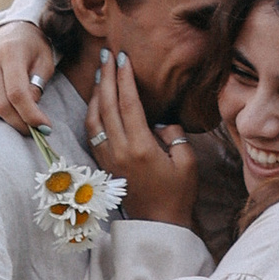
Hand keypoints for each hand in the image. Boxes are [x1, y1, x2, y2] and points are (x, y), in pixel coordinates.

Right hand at [0, 23, 53, 131]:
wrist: (12, 29)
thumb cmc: (33, 48)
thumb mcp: (45, 63)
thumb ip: (37, 86)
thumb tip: (29, 112)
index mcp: (10, 51)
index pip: (17, 93)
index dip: (30, 114)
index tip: (44, 128)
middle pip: (1, 105)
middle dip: (19, 122)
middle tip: (33, 130)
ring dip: (5, 117)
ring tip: (19, 112)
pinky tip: (4, 99)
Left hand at [84, 50, 200, 226]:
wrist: (158, 224)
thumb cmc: (177, 194)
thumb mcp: (187, 163)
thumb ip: (174, 136)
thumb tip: (160, 121)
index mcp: (140, 148)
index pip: (128, 104)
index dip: (125, 78)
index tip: (124, 58)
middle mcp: (119, 151)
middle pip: (107, 106)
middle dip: (107, 77)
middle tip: (107, 54)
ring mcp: (108, 158)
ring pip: (94, 118)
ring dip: (96, 93)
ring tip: (101, 73)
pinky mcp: (104, 165)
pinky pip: (91, 133)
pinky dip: (91, 112)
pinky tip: (96, 101)